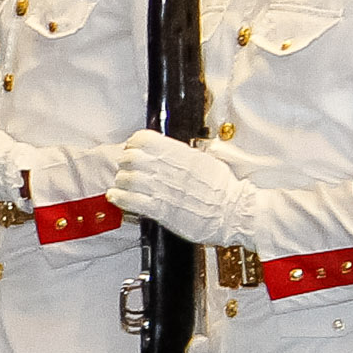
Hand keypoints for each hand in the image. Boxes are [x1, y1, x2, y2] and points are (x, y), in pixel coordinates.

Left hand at [109, 129, 255, 244]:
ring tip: (122, 184)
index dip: (134, 143)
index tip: (133, 149)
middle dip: (124, 162)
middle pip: (131, 158)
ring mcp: (165, 190)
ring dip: (121, 180)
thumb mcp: (206, 161)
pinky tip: (116, 196)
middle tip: (126, 168)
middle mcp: (170, 169)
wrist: (236, 213)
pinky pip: (131, 201)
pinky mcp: (162, 210)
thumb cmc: (225, 190)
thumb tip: (171, 152)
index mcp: (181, 153)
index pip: (145, 139)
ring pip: (128, 178)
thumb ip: (184, 155)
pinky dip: (119, 198)